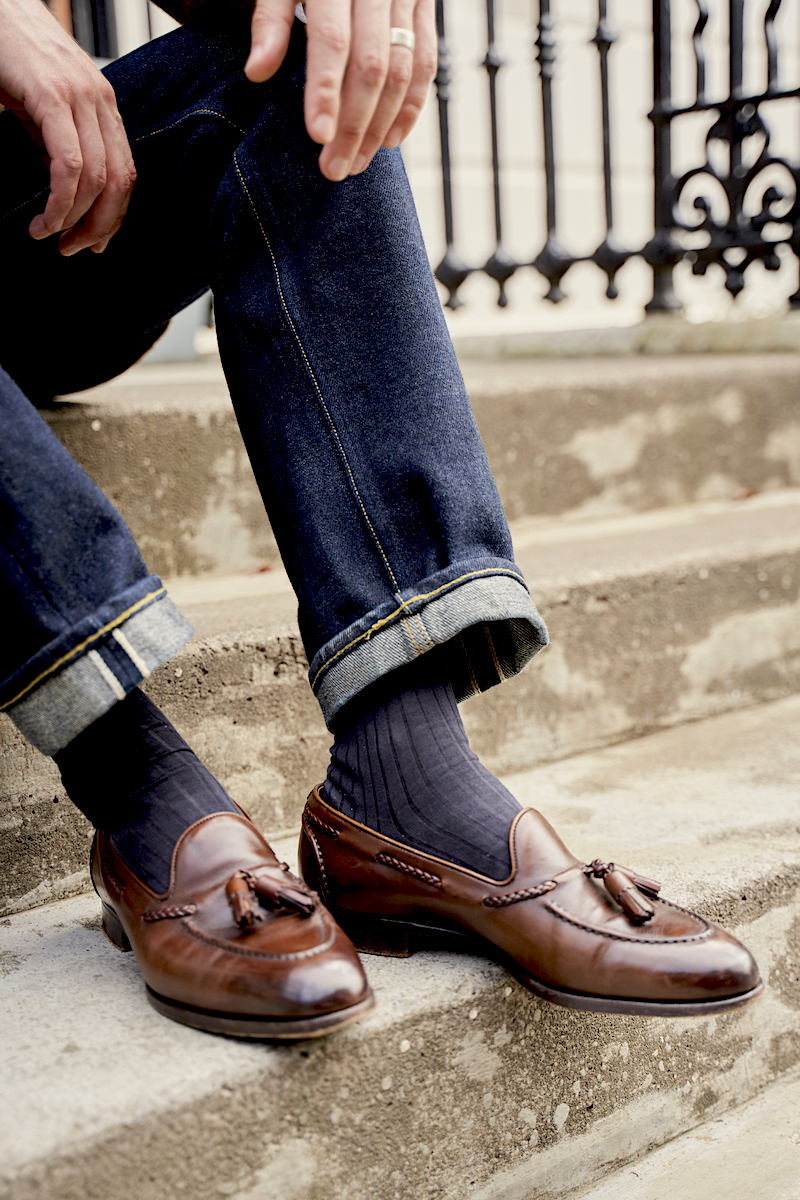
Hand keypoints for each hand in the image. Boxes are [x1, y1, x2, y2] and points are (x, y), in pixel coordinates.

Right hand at [0, 0, 135, 253]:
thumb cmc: (9, 54)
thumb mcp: (41, 107)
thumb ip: (58, 145)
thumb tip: (67, 194)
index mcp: (103, 105)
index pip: (125, 174)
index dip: (113, 216)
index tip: (93, 243)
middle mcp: (100, 100)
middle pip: (120, 183)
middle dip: (99, 227)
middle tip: (73, 250)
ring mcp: (79, 96)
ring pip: (97, 179)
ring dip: (74, 220)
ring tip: (49, 236)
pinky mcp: (52, 95)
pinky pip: (70, 165)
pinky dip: (59, 202)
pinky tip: (43, 219)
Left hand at [245, 0, 436, 180]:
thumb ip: (270, 20)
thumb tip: (257, 73)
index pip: (333, 41)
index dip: (327, 91)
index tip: (318, 136)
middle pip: (371, 66)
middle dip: (354, 124)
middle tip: (335, 168)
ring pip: (402, 71)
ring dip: (381, 124)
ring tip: (358, 161)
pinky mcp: (424, 6)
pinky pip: (426, 61)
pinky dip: (411, 105)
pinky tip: (392, 139)